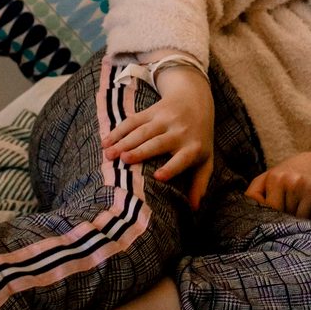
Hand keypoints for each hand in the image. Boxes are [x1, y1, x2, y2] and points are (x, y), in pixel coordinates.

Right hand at [101, 65, 215, 208]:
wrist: (196, 100)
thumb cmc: (199, 138)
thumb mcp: (205, 159)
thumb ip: (199, 183)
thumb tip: (194, 209)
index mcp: (193, 147)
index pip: (182, 159)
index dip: (171, 168)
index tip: (159, 177)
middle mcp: (179, 132)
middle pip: (157, 143)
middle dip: (140, 151)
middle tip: (123, 160)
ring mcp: (165, 119)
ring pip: (142, 131)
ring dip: (124, 141)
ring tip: (109, 154)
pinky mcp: (152, 110)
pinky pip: (133, 120)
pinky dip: (118, 131)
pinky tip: (106, 141)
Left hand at [248, 151, 310, 220]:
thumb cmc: (287, 176)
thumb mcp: (268, 179)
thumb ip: (253, 194)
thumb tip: (246, 211)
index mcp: (276, 177)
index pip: (271, 211)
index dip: (273, 217)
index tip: (275, 216)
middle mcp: (294, 181)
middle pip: (286, 217)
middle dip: (286, 219)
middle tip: (289, 211)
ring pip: (301, 221)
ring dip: (300, 221)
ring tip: (299, 208)